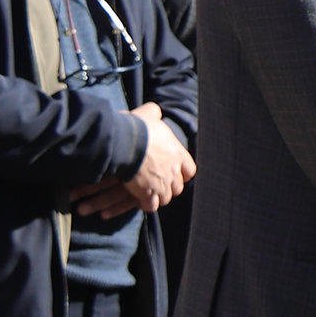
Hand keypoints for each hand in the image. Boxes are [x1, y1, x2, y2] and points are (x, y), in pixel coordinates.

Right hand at [74, 112, 194, 217]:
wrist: (124, 143)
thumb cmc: (137, 127)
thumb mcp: (149, 114)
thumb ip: (154, 113)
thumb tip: (154, 111)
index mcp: (178, 154)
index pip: (190, 170)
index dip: (183, 173)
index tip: (176, 174)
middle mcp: (174, 171)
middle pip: (178, 187)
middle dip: (170, 187)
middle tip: (160, 185)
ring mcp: (162, 184)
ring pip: (166, 198)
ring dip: (158, 197)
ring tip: (150, 195)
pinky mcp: (148, 194)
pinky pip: (151, 206)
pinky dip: (146, 205)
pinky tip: (140, 201)